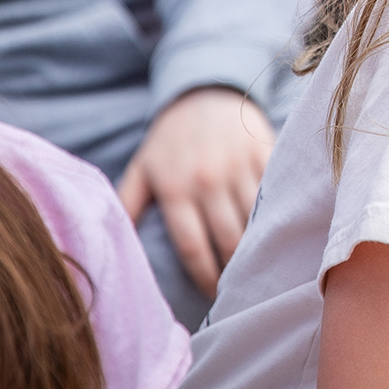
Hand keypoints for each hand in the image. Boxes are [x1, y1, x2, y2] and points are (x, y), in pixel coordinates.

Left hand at [116, 86, 275, 296]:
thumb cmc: (170, 140)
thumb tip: (110, 247)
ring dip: (258, 249)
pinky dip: (277, 218)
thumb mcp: (141, 169)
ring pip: (255, 222)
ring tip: (259, 269)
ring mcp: (239, 165)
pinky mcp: (264, 152)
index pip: (192, 247)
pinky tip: (277, 235)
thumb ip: (126, 206)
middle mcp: (207, 178)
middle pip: (228, 241)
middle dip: (235, 271)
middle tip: (240, 289)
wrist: (205, 92)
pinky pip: (275, 194)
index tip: (212, 296)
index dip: (204, 278)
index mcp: (175, 187)